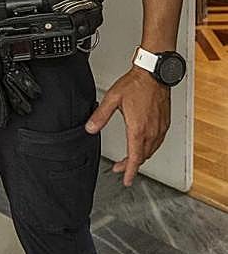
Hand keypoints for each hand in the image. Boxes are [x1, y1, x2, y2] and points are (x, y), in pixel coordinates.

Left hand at [85, 67, 169, 185]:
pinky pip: (158, 142)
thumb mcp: (112, 99)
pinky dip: (149, 148)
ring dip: (140, 157)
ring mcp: (160, 128)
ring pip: (151, 151)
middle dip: (131, 165)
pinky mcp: (165, 123)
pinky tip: (143, 145)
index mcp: (138, 129)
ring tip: (130, 158)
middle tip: (121, 168)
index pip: (134, 158)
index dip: (129, 171)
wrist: (154, 74)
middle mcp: (151, 131)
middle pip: (142, 157)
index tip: (126, 180)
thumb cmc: (136, 84)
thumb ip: (100, 115)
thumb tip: (90, 128)